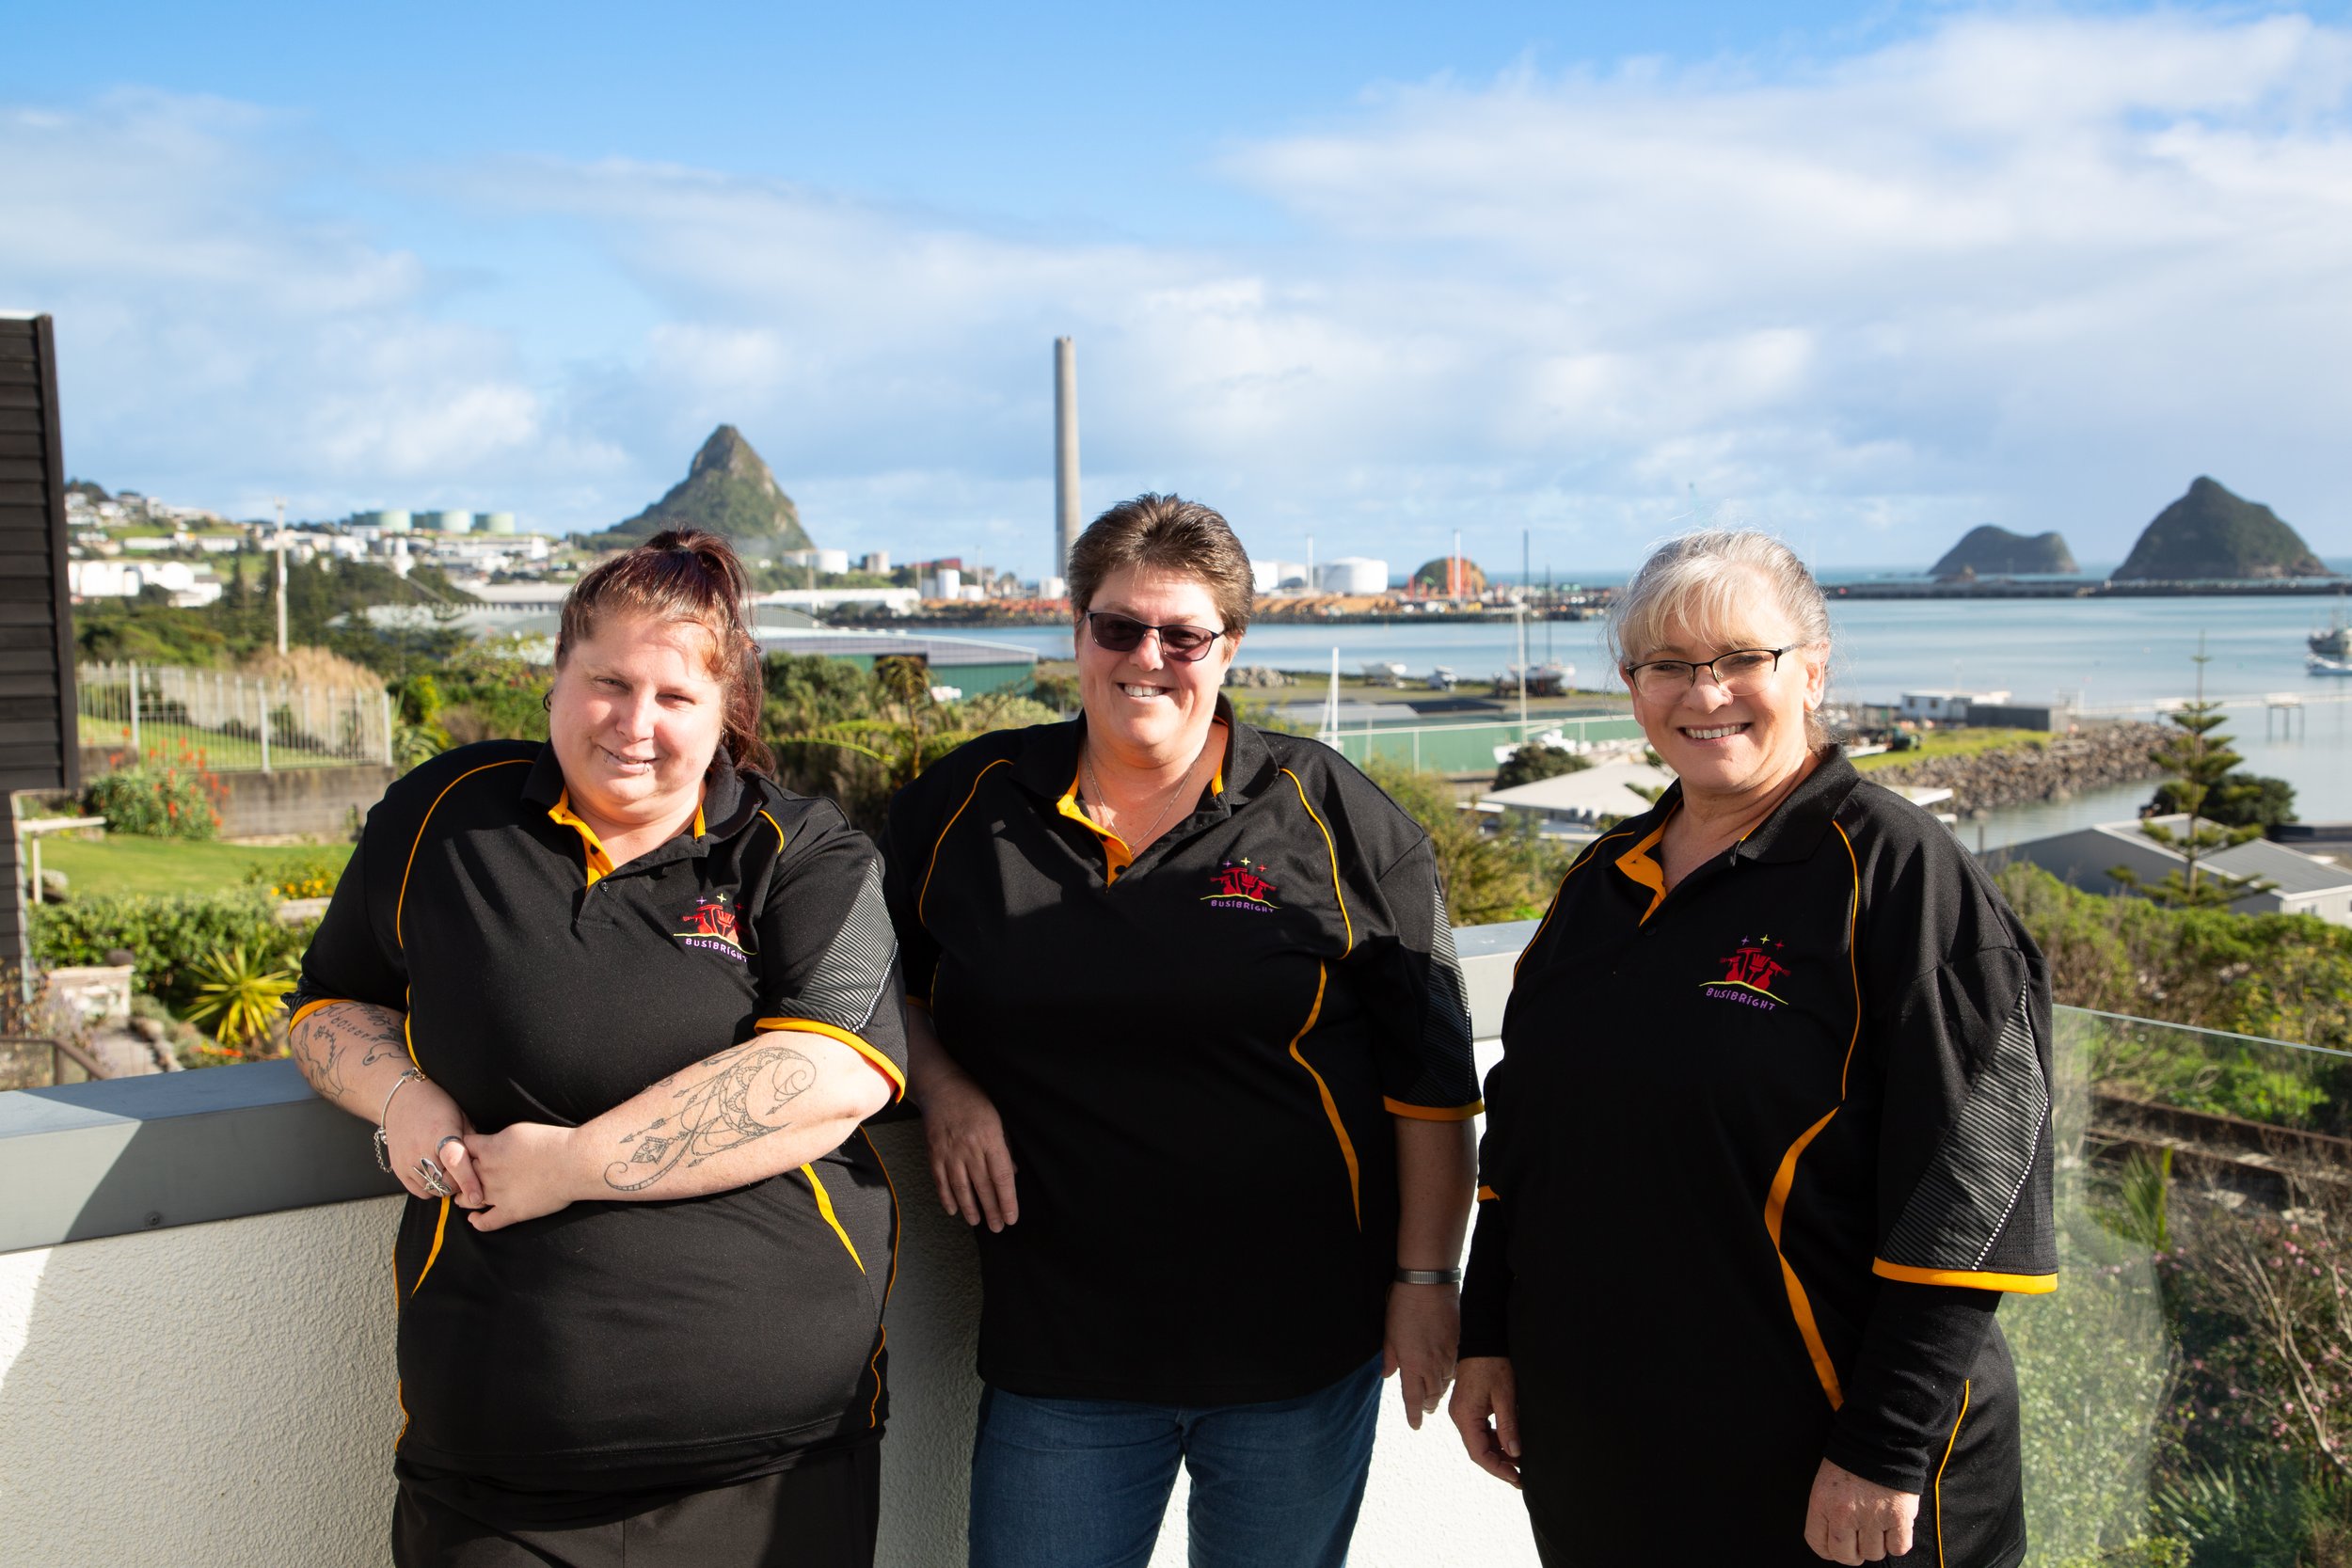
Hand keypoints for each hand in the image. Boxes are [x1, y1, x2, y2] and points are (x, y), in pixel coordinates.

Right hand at [385, 1078, 483, 1208]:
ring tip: (447, 1170)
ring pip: (432, 1190)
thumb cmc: (436, 1105)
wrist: (401, 1100)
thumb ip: (472, 1141)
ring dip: (444, 1186)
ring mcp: (407, 1161)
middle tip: (464, 1172)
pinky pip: (419, 1191)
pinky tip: (434, 1173)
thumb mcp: (460, 1117)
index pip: (455, 1162)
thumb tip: (486, 1163)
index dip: (468, 1181)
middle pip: (445, 1182)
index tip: (476, 1197)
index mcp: (441, 1133)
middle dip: (459, 1183)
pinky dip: (430, 1188)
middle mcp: (421, 1149)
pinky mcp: (398, 1169)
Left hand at [462, 1122, 589, 1232]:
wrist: (573, 1163)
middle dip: (462, 1175)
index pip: (464, 1147)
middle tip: (466, 1177)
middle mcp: (487, 1171)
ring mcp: (497, 1194)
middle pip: (462, 1174)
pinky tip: (475, 1219)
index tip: (470, 1151)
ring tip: (465, 1198)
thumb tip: (492, 1144)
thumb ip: (498, 1139)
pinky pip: (486, 1222)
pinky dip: (477, 1222)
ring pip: (467, 1199)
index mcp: (489, 1148)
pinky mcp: (510, 1211)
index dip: (466, 1149)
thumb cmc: (552, 1142)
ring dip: (464, 1198)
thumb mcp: (519, 1130)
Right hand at [918, 1069, 1018, 1230]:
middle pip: (983, 1186)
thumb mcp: (998, 1118)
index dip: (1008, 1200)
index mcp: (990, 1138)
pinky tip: (953, 1211)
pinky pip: (941, 1180)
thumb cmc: (974, 1100)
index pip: (1002, 1176)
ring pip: (961, 1187)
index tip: (1012, 1217)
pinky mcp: (934, 1153)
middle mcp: (970, 1148)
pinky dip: (947, 1197)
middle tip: (998, 1228)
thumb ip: (1005, 1147)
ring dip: (971, 1208)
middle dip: (992, 1210)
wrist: (941, 1086)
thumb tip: (1014, 1174)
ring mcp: (950, 1152)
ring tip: (978, 1223)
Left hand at [1383, 1281, 1458, 1429]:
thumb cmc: (1404, 1307)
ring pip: (1445, 1383)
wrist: (1429, 1286)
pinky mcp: (1456, 1345)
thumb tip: (1388, 1375)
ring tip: (1434, 1395)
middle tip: (1425, 1409)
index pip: (1413, 1399)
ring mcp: (1446, 1355)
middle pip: (1433, 1395)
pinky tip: (1443, 1374)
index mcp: (1412, 1364)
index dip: (1414, 1414)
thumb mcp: (1389, 1335)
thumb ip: (1390, 1358)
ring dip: (1438, 1392)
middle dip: (1428, 1405)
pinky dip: (1447, 1376)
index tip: (1415, 1425)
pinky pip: (1453, 1368)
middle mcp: (1431, 1365)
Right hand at [1447, 1356, 1520, 1486]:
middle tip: (1521, 1477)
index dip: (1497, 1469)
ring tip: (1520, 1464)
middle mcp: (1460, 1417)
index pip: (1478, 1453)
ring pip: (1480, 1442)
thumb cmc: (1493, 1364)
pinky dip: (1496, 1440)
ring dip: (1498, 1453)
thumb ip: (1508, 1426)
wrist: (1483, 1339)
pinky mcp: (1469, 1407)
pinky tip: (1511, 1445)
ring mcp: (1463, 1412)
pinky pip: (1481, 1430)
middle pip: (1478, 1450)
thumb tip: (1515, 1453)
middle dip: (1499, 1465)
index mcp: (1465, 1416)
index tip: (1516, 1478)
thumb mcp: (1505, 1396)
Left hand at [1804, 1458, 1918, 1563]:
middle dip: (1854, 1553)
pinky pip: (1898, 1548)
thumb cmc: (1850, 1462)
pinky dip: (1898, 1542)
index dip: (1829, 1550)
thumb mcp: (1825, 1483)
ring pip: (1874, 1554)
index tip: (1837, 1547)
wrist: (1878, 1440)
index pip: (1818, 1544)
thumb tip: (1834, 1541)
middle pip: (1846, 1556)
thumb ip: (1826, 1512)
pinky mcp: (1898, 1517)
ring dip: (1878, 1545)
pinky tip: (1894, 1527)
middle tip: (1861, 1540)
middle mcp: (1844, 1514)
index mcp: (1822, 1504)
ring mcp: (1872, 1517)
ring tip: (1879, 1525)